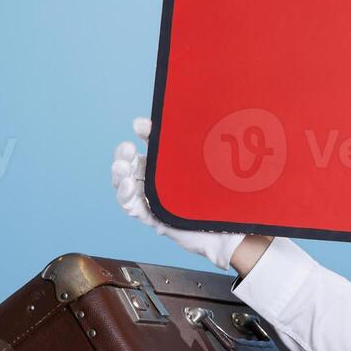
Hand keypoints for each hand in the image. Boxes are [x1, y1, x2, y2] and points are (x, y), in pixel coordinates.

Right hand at [110, 116, 247, 270]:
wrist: (231, 228)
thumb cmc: (218, 196)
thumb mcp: (200, 164)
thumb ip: (175, 143)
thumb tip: (148, 122)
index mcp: (163, 170)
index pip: (142, 153)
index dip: (136, 142)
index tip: (138, 128)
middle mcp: (155, 185)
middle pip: (129, 170)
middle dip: (122, 158)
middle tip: (126, 149)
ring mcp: (154, 202)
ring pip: (126, 189)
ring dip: (119, 177)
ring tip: (122, 168)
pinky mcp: (156, 218)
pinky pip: (135, 209)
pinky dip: (127, 197)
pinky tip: (128, 186)